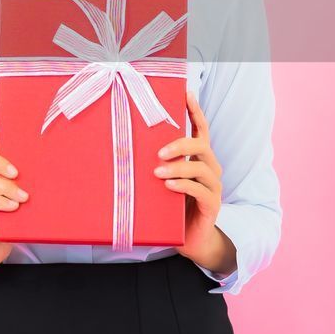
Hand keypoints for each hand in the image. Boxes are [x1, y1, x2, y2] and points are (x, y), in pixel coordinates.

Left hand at [154, 91, 224, 265]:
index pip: (201, 129)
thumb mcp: (160, 181)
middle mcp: (209, 168)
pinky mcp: (212, 205)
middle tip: (158, 152)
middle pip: (201, 144)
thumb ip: (153, 164)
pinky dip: (184, 186)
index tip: (186, 93)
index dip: (195, 111)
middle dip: (180, 143)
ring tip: (158, 172)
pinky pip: (201, 191)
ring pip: (201, 167)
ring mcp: (213, 187)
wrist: (189, 240)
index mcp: (198, 158)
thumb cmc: (170, 206)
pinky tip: (169, 187)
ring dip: (179, 166)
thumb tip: (121, 147)